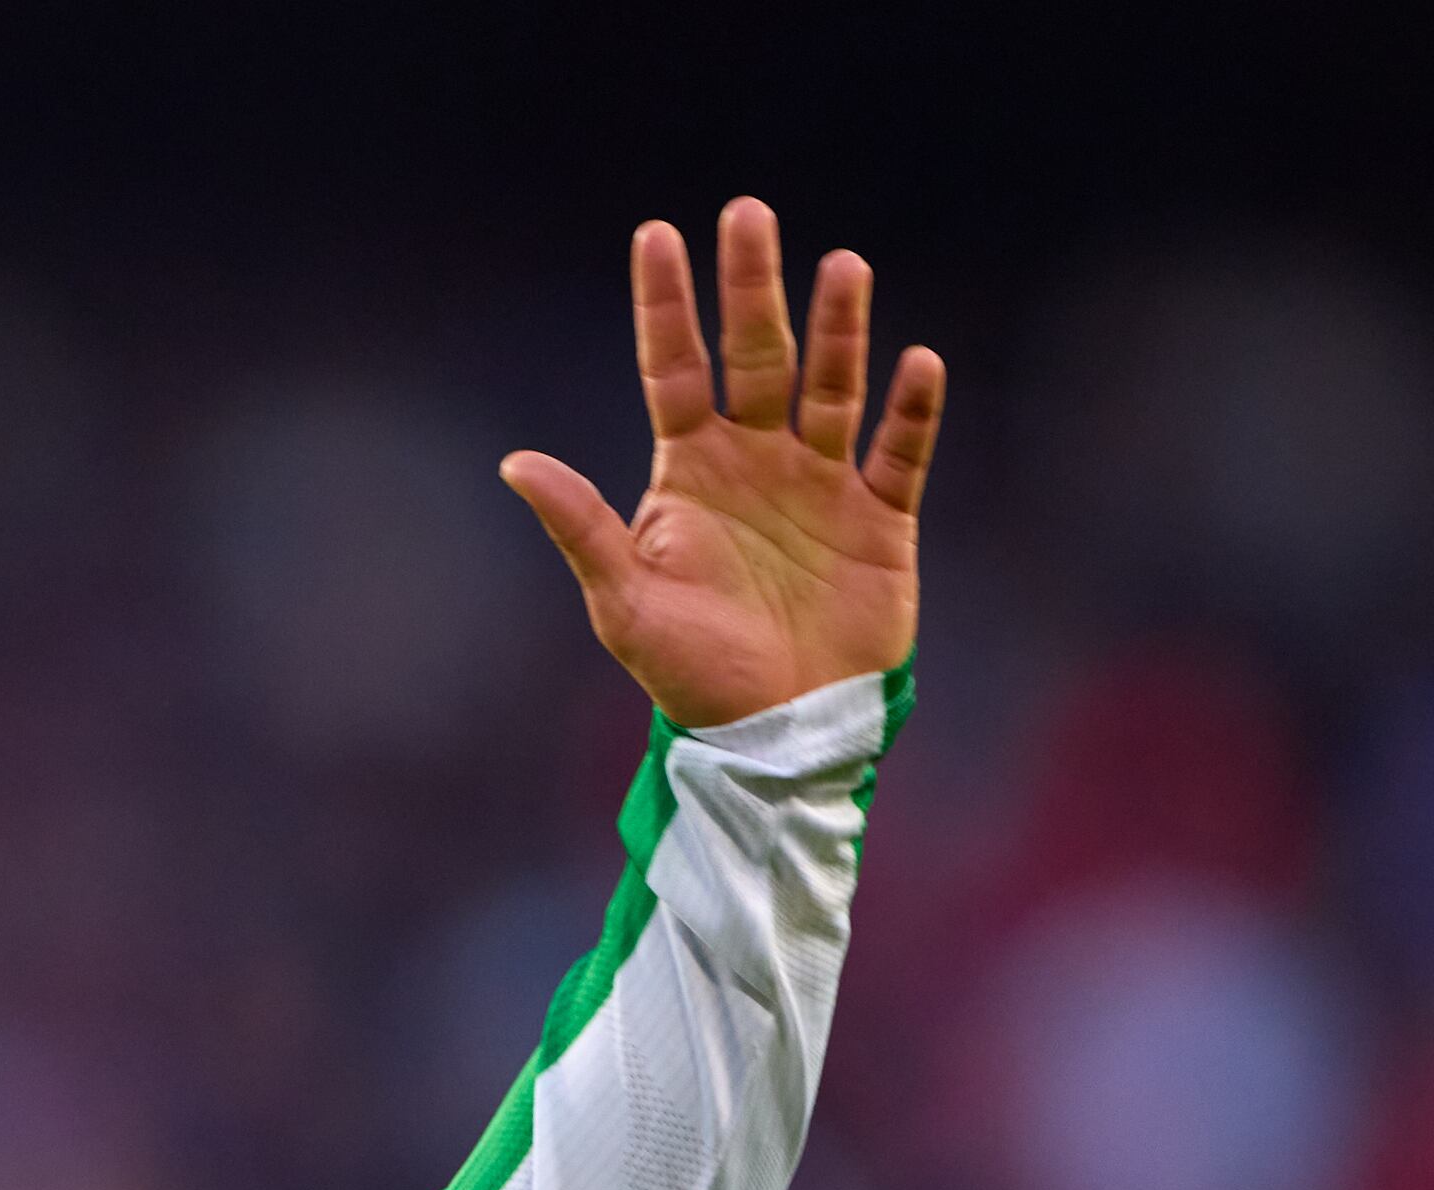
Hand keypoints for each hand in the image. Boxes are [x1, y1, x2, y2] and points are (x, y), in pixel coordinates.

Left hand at [500, 198, 943, 729]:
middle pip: (755, 356)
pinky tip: (918, 363)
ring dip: (839, 329)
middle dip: (752, 288)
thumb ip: (579, 526)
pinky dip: (911, 410)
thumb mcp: (622, 601)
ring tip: (841, 267)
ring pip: (832, 387)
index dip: (666, 305)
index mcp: (690, 471)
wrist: (771, 732)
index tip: (657, 234)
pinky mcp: (882, 518)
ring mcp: (822, 483)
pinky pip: (900, 452)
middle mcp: (757, 460)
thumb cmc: (689, 671)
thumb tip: (515, 462)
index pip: (675, 368)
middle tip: (749, 214)